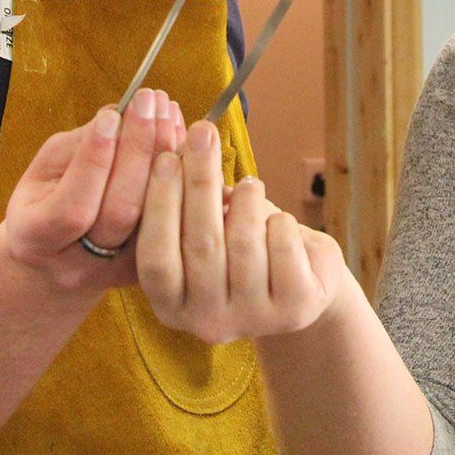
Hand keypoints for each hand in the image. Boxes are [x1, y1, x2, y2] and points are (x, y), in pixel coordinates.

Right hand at [0, 89, 183, 293]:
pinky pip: (171, 220)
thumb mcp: (41, 175)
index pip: (74, 205)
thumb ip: (77, 148)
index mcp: (38, 238)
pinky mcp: (146, 268)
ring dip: (165, 157)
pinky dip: (181, 176)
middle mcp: (79, 263)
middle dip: (138, 149)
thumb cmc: (42, 208)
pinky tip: (182, 139)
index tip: (113, 114)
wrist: (50, 269)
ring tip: (168, 111)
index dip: (96, 159)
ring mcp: (116, 271)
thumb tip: (120, 115)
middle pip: (121, 211)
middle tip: (150, 101)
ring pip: (152, 218)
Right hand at [136, 120, 343, 343]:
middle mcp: (206, 321)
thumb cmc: (239, 247)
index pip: (155, 256)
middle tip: (202, 132)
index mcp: (170, 305)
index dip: (160, 204)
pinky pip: (282, 248)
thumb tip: (182, 148)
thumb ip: (188, 201)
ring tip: (252, 183)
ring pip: (244, 243)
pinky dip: (279, 221)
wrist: (298, 282)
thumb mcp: (206, 228)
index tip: (167, 156)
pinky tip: (277, 222)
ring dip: (247, 200)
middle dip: (200, 180)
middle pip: (200, 244)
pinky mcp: (295, 309)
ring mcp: (252, 320)